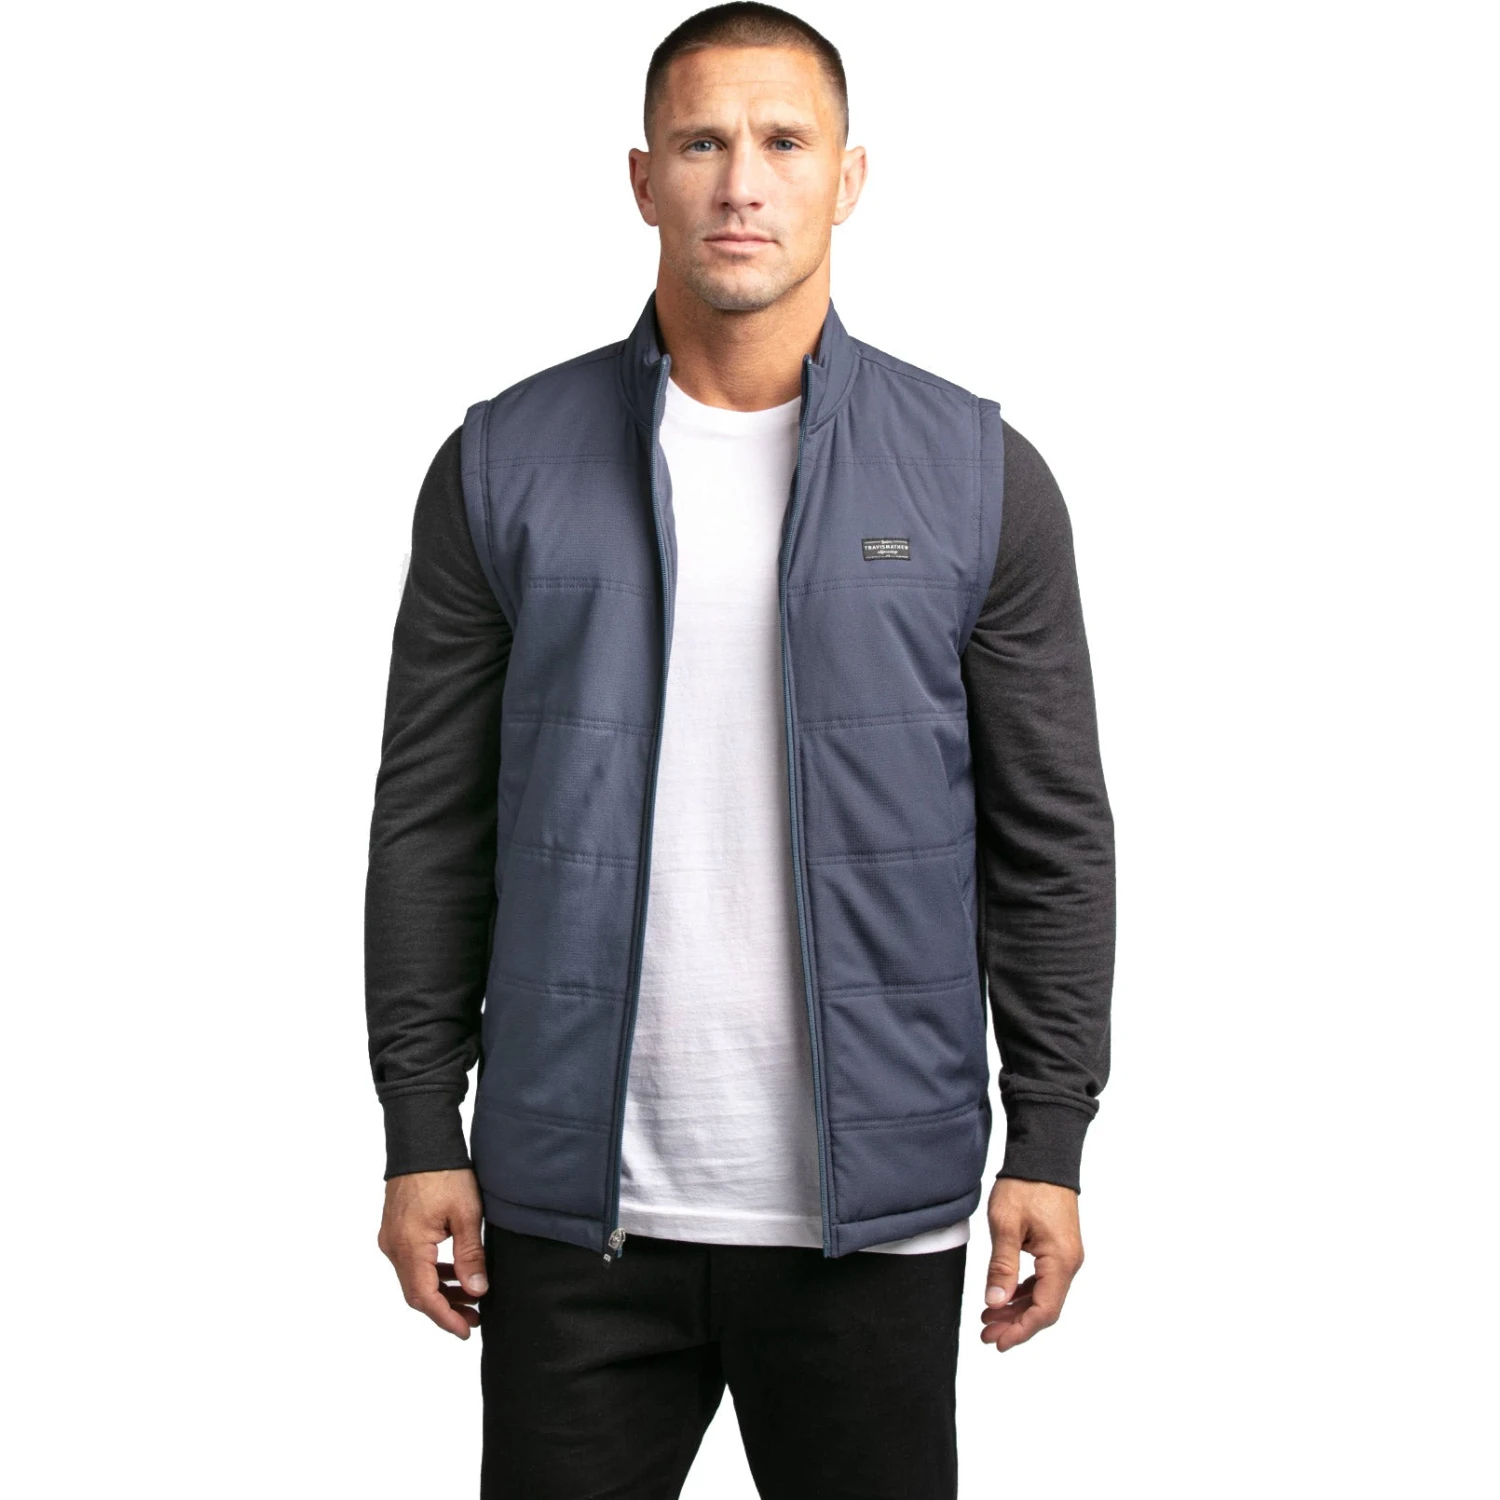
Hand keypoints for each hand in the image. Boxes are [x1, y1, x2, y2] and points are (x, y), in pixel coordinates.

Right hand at [377, 1167, 487, 1338]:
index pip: (424, 1297)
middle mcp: (393, 1246)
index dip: (445, 1318)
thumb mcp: (466, 1214)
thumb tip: (477, 1291)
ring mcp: (392, 1238)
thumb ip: (470, 1255)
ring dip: (441, 1290)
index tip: (466, 1330)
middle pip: (417, 1292)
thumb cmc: (445, 1172)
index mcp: (408, 1246)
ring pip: (415, 1278)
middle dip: (445, 1308)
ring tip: (472, 1296)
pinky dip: (433, 1272)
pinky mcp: (396, 1230)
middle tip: (474, 1317)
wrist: (421, 1140)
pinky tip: (456, 1272)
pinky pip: (413, 1262)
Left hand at [980, 1176, 1084, 1350]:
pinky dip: (1022, 1292)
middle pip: (1044, 1307)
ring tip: (988, 1319)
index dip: (1020, 1331)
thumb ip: (1002, 1265)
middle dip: (1015, 1324)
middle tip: (986, 1334)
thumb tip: (995, 1302)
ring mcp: (1065, 1256)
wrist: (1044, 1156)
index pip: (1044, 1310)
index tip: (997, 1342)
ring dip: (1017, 1309)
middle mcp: (1069, 1263)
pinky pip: (1042, 1280)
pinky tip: (1002, 1296)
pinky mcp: (1058, 1248)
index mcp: (1061, 1261)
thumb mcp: (1006, 1225)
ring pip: (1043, 1295)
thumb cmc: (1026, 1186)